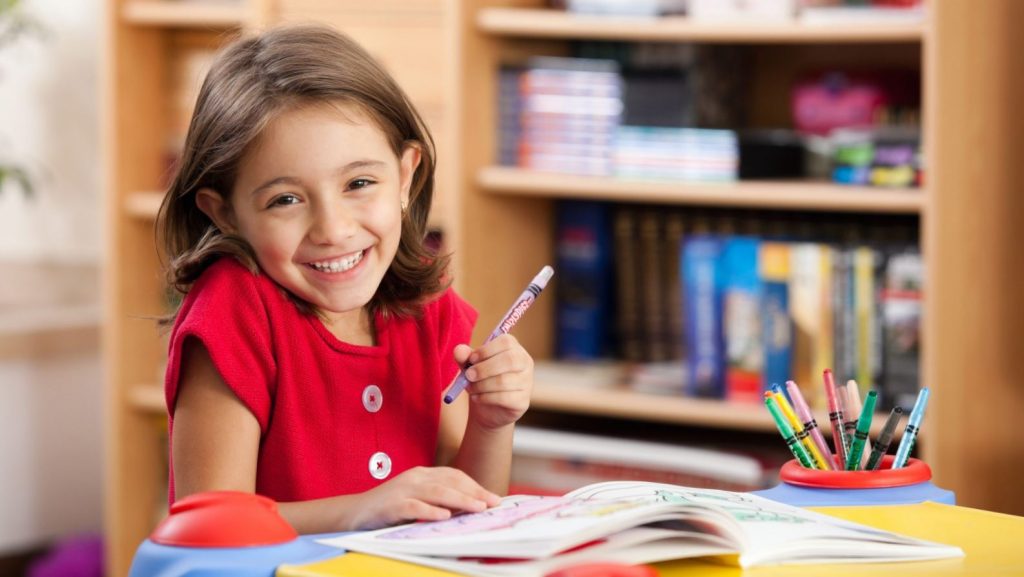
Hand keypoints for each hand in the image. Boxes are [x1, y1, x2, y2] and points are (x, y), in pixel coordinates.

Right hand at [348, 466, 500, 530]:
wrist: (355, 513)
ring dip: (460, 500)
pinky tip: (444, 517)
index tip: (493, 498)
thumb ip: (439, 501)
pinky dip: (430, 511)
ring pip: (436, 492)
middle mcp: (415, 477)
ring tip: (478, 508)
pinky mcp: (391, 505)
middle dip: (474, 492)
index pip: (454, 475)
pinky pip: (414, 507)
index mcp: (423, 474)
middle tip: (493, 503)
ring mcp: (402, 489)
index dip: (475, 485)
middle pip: (450, 481)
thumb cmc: (390, 509)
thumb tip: (469, 509)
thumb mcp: (418, 500)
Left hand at [454, 334, 533, 430]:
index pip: (506, 342)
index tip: (471, 359)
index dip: (486, 350)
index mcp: (513, 347)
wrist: (487, 408)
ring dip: (481, 385)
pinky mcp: (522, 401)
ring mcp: (527, 382)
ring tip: (470, 388)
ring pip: (504, 381)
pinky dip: (485, 398)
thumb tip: (459, 350)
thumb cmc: (481, 379)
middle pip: (509, 360)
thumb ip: (464, 356)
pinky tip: (477, 397)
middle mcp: (525, 362)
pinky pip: (503, 398)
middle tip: (468, 375)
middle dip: (484, 368)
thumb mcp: (470, 366)